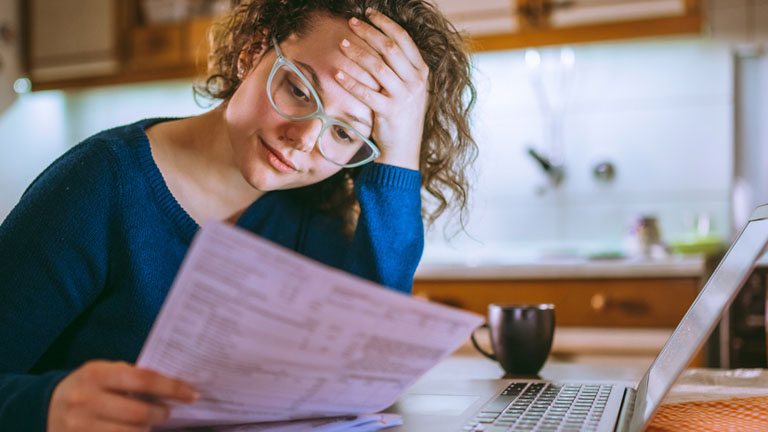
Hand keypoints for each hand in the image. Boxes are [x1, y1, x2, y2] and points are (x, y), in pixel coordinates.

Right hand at [48, 360, 197, 431]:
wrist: (47, 407)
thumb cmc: (87, 386)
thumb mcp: (103, 372)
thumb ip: (131, 376)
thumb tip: (172, 386)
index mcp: (96, 375)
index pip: (143, 380)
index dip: (172, 388)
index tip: (191, 394)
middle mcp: (86, 400)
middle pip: (139, 413)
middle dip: (161, 413)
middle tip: (165, 411)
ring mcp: (81, 426)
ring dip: (147, 428)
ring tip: (147, 421)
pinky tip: (134, 430)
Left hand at [336, 8, 429, 170]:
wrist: (404, 149)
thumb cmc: (401, 116)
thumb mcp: (408, 89)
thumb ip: (400, 68)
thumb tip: (380, 42)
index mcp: (421, 72)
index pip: (403, 39)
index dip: (385, 23)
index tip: (369, 13)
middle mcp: (415, 82)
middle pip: (390, 48)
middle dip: (369, 32)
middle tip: (351, 22)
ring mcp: (404, 97)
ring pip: (378, 67)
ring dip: (357, 53)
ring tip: (342, 43)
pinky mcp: (389, 112)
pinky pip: (366, 92)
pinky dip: (350, 81)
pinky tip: (337, 73)